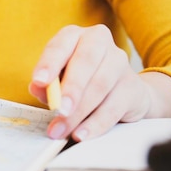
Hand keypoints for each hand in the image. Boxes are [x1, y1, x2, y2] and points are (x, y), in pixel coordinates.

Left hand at [29, 24, 170, 140]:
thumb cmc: (81, 82)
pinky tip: (82, 134)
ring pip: (100, 86)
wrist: (122, 91)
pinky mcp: (132, 88)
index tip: (39, 82)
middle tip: (59, 110)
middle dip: (71, 88)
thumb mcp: (58, 80)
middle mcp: (100, 42)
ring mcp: (120, 63)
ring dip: (79, 112)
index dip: (49, 63)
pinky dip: (95, 123)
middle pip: (86, 62)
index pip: (60, 45)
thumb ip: (47, 85)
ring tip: (62, 130)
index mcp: (75, 36)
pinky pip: (113, 107)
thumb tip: (37, 88)